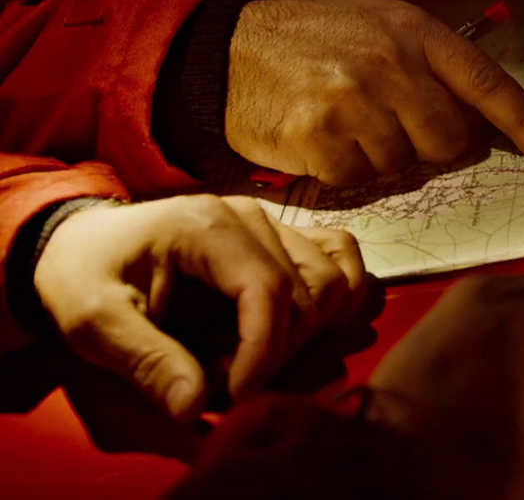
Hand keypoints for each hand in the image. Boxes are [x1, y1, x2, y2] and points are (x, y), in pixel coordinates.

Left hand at [33, 194, 369, 421]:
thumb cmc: (85, 275)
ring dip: (308, 333)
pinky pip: (341, 258)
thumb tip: (194, 408)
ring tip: (254, 358)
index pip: (269, 290)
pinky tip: (304, 331)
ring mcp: (275, 224)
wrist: (81, 242)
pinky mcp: (284, 238)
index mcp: (207, 226)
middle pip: (310, 290)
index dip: (264, 352)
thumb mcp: (93, 322)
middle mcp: (253, 216)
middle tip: (226, 382)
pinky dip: (339, 298)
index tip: (236, 396)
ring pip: (335, 280)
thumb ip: (146, 362)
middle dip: (279, 351)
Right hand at [227, 0, 523, 184]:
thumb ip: (432, 65)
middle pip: (449, 140)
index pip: (487, 82)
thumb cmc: (315, 40)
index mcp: (415, 33)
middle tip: (391, 123)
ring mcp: (354, 102)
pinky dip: (345, 170)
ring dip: (381, 156)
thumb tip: (483, 119)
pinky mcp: (319, 139)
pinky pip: (361, 180)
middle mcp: (390, 64)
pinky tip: (322, 139)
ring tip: (346, 122)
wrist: (229, 49)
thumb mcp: (380, 26)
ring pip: (404, 165)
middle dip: (429, 144)